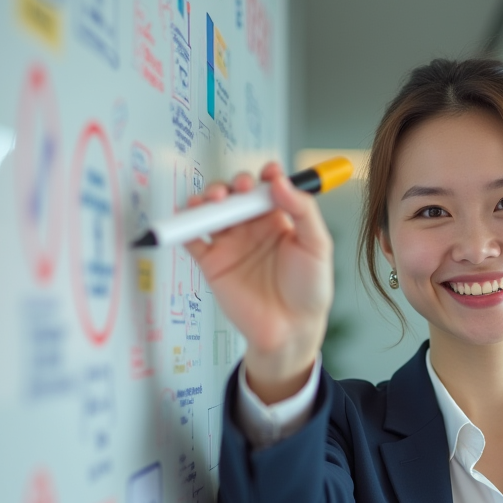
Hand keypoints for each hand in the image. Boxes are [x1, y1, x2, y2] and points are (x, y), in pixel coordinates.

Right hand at [184, 162, 332, 403]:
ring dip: (207, 199)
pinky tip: (187, 216)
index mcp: (279, 219)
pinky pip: (192, 239)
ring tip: (213, 200)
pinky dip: (184, 226)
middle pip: (235, 194)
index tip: (269, 173)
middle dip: (234, 185)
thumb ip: (303, 210)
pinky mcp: (212, 262)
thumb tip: (281, 181)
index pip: (267, 187)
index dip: (266, 176)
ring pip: (211, 211)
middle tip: (240, 189)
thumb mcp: (317, 246)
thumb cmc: (310, 290)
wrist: (291, 329)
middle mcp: (252, 227)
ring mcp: (231, 243)